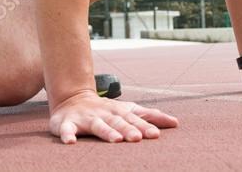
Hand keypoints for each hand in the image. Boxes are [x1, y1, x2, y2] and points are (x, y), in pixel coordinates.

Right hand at [49, 90, 178, 143]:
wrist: (72, 99)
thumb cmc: (107, 110)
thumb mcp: (128, 110)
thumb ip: (150, 116)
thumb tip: (176, 123)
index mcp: (119, 111)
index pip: (134, 119)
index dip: (144, 126)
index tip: (156, 134)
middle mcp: (104, 114)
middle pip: (118, 122)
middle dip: (128, 129)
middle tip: (138, 138)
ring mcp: (86, 118)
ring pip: (97, 125)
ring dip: (106, 132)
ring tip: (115, 140)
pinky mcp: (67, 123)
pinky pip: (66, 129)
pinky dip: (67, 135)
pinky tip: (71, 142)